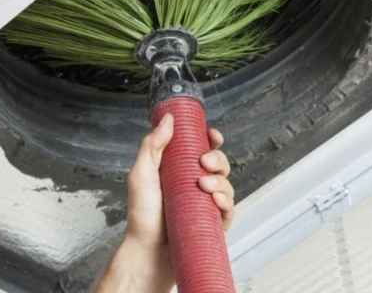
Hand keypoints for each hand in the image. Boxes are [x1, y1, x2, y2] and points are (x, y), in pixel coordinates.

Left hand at [94, 113, 234, 291]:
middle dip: (217, 158)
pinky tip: (217, 200)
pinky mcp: (213, 224)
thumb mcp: (142, 174)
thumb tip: (168, 119)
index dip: (210, 139)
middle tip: (204, 163)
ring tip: (205, 186)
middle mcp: (194, 185)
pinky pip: (229, 209)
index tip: (212, 135)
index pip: (201, 148)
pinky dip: (227, 202)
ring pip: (226, 184)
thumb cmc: (142, 216)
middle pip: (218, 163)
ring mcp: (205, 204)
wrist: (147, 252)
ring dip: (221, 180)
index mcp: (178, 170)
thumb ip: (152, 145)